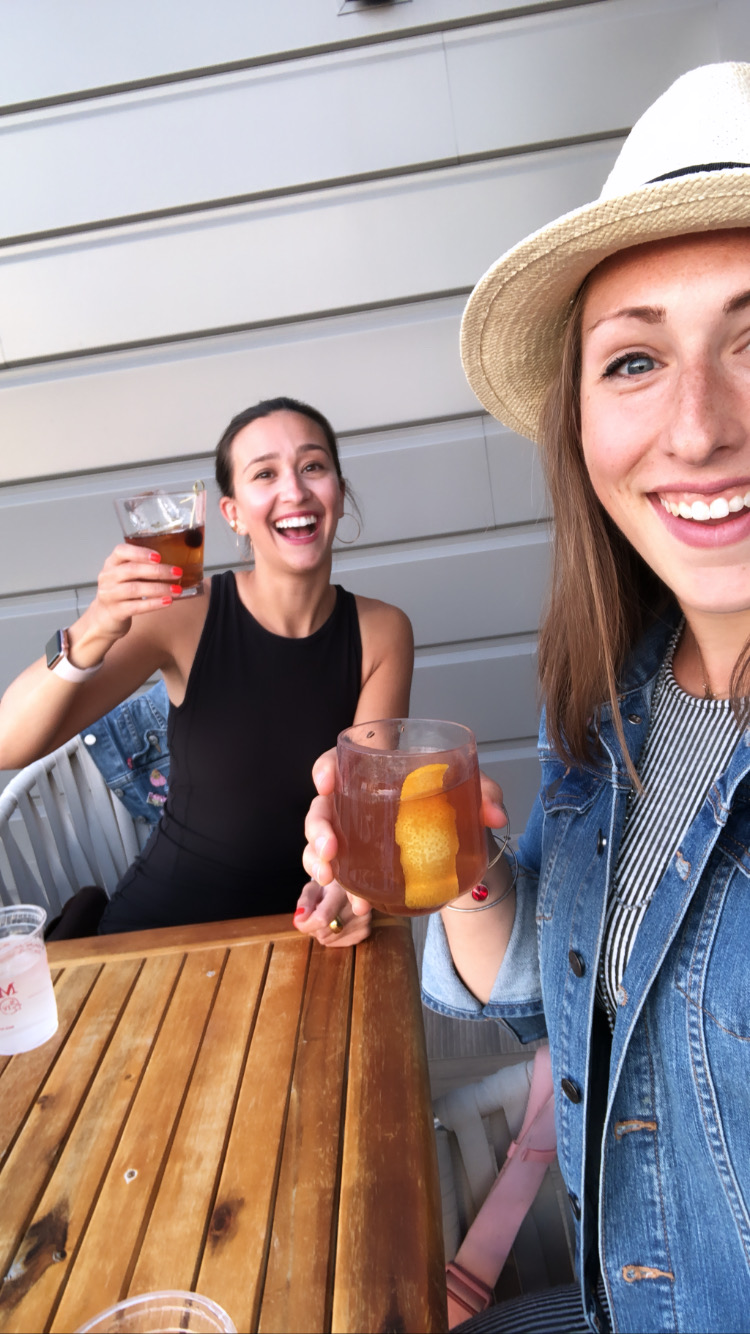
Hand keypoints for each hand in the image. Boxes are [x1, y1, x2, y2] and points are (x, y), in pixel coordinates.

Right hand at [90, 543, 182, 638]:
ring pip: (134, 589)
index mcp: (112, 563)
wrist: (105, 616)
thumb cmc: (122, 591)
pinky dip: (154, 604)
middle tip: (177, 573)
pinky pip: (136, 607)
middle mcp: (107, 577)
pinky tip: (167, 601)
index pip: (121, 551)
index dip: (140, 552)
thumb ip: (143, 567)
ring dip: (159, 588)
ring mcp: (109, 595)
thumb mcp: (128, 575)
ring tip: (176, 590)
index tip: (159, 556)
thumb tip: (173, 566)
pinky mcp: (116, 611)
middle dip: (157, 571)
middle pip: (131, 570)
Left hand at [293, 879, 371, 947]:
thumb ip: (304, 902)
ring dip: (322, 932)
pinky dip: (332, 937)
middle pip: (324, 932)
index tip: (299, 921)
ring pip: (329, 939)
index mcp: (342, 889)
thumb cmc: (327, 886)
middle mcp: (359, 904)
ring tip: (328, 915)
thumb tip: (299, 919)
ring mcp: (364, 919)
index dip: (309, 924)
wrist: (347, 887)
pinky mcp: (365, 931)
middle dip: (313, 926)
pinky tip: (336, 923)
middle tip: (316, 913)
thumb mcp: (312, 888)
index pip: (322, 917)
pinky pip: (338, 944)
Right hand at [302, 749, 508, 911]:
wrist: (454, 835)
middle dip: (317, 828)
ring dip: (316, 860)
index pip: (339, 762)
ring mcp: (353, 836)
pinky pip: (341, 875)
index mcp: (374, 774)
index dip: (325, 769)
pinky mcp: (360, 864)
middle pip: (321, 808)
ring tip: (329, 877)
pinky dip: (345, 890)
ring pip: (320, 843)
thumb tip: (495, 815)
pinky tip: (359, 904)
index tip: (325, 783)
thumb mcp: (468, 791)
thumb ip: (483, 794)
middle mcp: (355, 802)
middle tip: (329, 847)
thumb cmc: (450, 800)